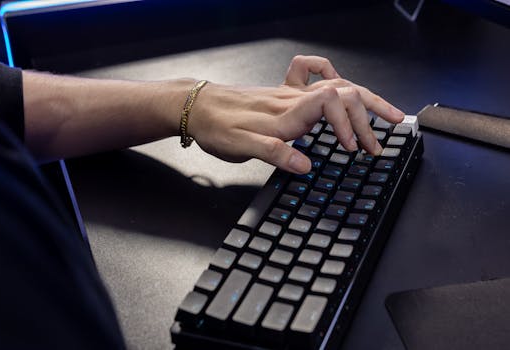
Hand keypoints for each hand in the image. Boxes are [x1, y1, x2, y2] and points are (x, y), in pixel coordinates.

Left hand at [189, 55, 404, 173]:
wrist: (197, 107)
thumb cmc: (216, 128)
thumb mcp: (240, 148)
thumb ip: (275, 154)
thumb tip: (307, 166)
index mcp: (286, 114)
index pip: (331, 102)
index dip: (349, 124)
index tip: (353, 149)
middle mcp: (293, 100)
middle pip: (344, 93)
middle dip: (368, 118)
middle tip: (379, 144)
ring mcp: (291, 93)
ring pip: (338, 85)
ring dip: (364, 100)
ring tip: (385, 116)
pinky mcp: (285, 92)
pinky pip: (316, 75)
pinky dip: (336, 78)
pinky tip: (342, 88)